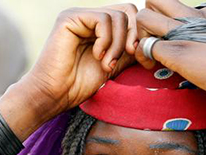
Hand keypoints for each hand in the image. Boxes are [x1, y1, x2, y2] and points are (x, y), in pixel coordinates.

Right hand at [0, 4, 137, 136]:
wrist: (56, 94)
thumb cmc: (80, 84)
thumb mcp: (114, 64)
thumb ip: (129, 50)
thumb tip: (149, 40)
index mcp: (100, 27)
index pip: (131, 17)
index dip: (139, 36)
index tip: (139, 59)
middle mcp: (90, 18)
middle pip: (128, 10)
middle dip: (133, 37)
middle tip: (126, 58)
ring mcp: (80, 16)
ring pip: (118, 15)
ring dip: (118, 44)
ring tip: (107, 64)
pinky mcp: (70, 18)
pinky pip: (103, 19)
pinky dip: (106, 40)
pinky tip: (97, 56)